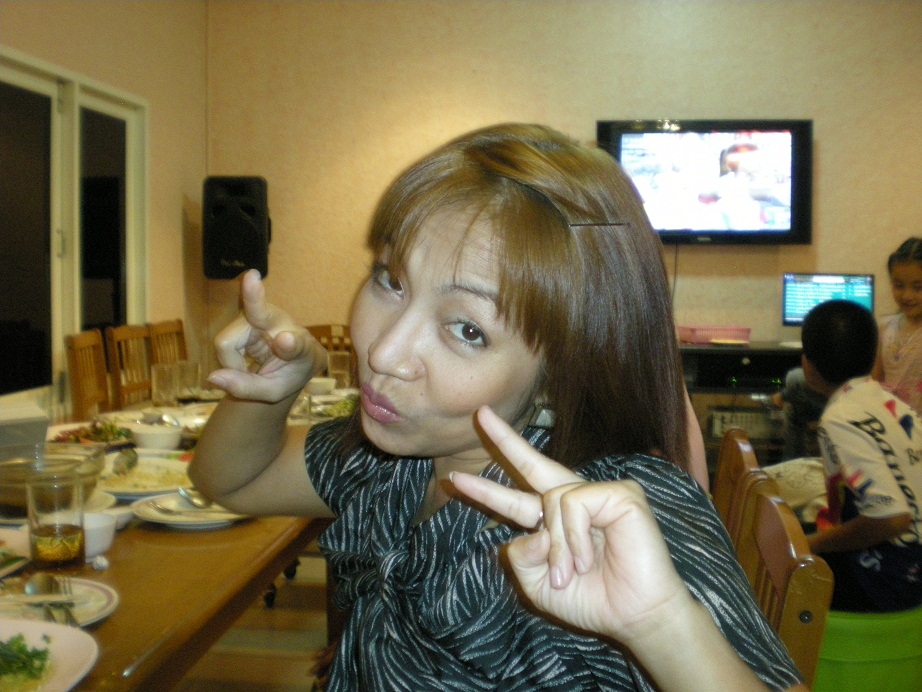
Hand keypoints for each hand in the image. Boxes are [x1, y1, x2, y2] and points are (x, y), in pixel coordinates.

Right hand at [208, 269, 323, 402]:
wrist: (298, 358)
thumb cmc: (290, 372)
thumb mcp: (274, 391)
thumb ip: (246, 388)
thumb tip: (211, 377)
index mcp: (300, 348)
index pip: (295, 345)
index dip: (289, 344)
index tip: (286, 338)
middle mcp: (281, 324)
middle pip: (250, 325)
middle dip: (247, 314)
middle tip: (252, 277)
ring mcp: (260, 314)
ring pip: (226, 342)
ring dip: (232, 362)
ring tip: (249, 367)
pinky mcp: (244, 315)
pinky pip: (224, 342)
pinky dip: (230, 358)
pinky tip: (244, 359)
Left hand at [451, 406, 692, 644]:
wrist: (635, 616)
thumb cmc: (592, 601)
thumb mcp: (539, 585)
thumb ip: (521, 557)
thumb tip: (529, 530)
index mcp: (554, 522)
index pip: (515, 498)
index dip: (486, 490)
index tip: (456, 479)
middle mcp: (575, 502)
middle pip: (534, 462)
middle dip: (505, 439)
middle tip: (481, 414)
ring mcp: (599, 494)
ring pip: (552, 499)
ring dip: (557, 546)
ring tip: (572, 573)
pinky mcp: (621, 494)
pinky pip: (575, 503)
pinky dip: (575, 536)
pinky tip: (589, 560)